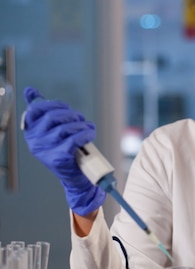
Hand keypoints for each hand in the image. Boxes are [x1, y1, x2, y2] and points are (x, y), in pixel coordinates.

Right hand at [23, 87, 105, 215]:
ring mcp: (46, 151)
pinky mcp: (59, 158)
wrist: (75, 178)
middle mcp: (35, 142)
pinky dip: (85, 134)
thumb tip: (30, 91)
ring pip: (65, 128)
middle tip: (81, 119)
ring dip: (81, 125)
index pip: (35, 110)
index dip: (53, 105)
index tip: (66, 108)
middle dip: (71, 115)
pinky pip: (74, 139)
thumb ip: (43, 112)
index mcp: (30, 132)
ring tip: (87, 128)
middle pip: (53, 117)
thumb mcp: (51, 131)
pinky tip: (90, 134)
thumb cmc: (64, 150)